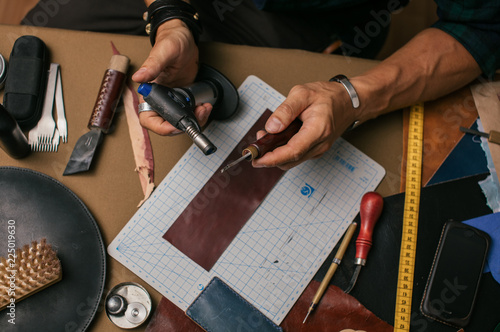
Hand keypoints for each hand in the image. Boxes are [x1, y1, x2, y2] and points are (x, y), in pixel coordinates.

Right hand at [132, 19, 210, 134]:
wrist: (185, 38)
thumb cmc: (171, 41)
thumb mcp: (164, 51)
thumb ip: (152, 65)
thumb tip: (139, 78)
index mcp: (149, 91)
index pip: (148, 118)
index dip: (160, 127)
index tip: (175, 126)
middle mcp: (159, 99)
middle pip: (166, 124)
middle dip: (183, 125)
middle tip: (197, 114)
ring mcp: (172, 100)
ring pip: (180, 121)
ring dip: (194, 120)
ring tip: (204, 108)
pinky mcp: (183, 99)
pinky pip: (190, 114)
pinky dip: (199, 114)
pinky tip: (204, 105)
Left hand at [253, 81, 358, 169]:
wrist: (349, 102)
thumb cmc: (328, 96)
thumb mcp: (302, 94)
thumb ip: (285, 110)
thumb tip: (272, 127)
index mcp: (318, 130)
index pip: (293, 151)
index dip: (272, 158)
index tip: (257, 159)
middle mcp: (319, 144)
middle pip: (290, 160)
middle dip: (269, 156)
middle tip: (257, 143)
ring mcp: (318, 149)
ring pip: (291, 160)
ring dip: (275, 154)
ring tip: (266, 137)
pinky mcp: (315, 150)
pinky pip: (296, 155)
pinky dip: (283, 151)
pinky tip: (278, 138)